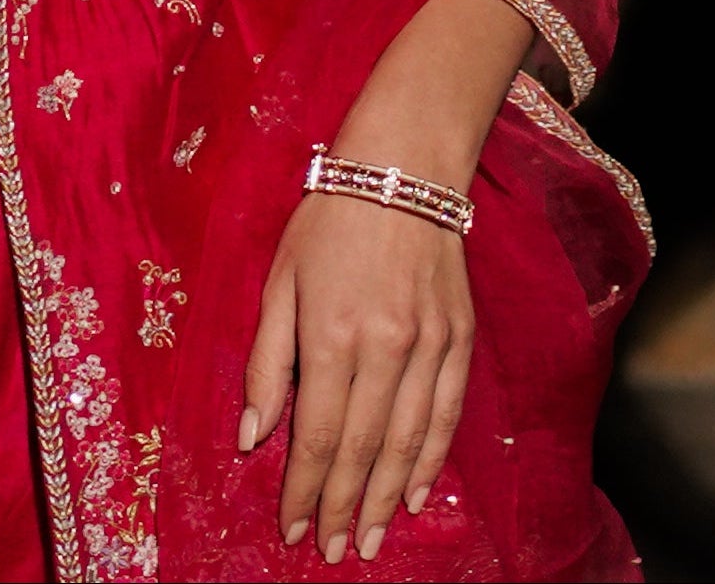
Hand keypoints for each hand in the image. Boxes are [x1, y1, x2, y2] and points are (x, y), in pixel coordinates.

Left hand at [242, 189, 475, 561]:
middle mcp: (384, 347)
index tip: (290, 529)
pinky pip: (445, 413)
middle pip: (361, 448)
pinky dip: (430, 460)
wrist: (403, 169)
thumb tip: (253, 437)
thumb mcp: (278, 283)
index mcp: (330, 335)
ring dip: (383, 498)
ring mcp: (429, 345)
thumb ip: (268, 365)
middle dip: (340, 506)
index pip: (317, 435)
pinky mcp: (460, 339)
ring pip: (406, 441)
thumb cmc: (327, 222)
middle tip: (329, 550)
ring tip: (367, 539)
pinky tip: (412, 494)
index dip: (302, 489)